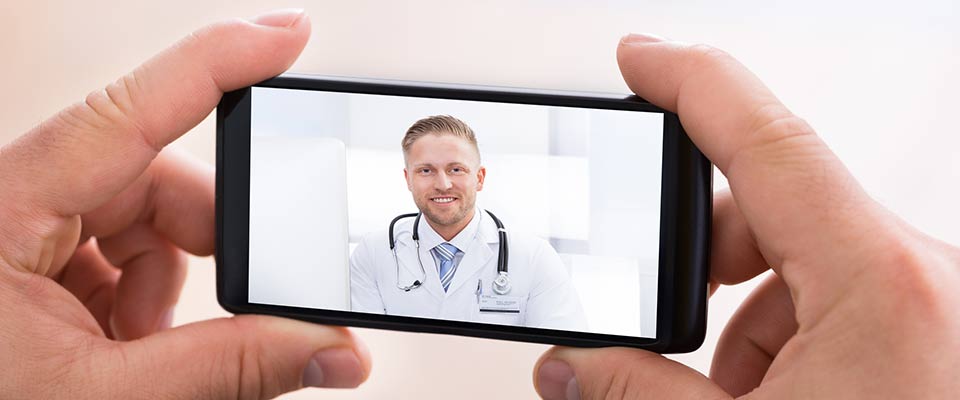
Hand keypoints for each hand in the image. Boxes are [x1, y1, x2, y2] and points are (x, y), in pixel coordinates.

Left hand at [0, 10, 369, 397]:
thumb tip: (330, 349)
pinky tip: (126, 344)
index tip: (288, 36)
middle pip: (150, 174)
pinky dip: (144, 296)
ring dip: (172, 280)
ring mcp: (24, 226)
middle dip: (207, 240)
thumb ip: (225, 369)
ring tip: (146, 348)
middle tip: (244, 297)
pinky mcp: (36, 256)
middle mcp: (12, 199)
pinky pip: (120, 247)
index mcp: (0, 207)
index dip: (216, 62)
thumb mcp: (98, 396)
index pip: (125, 111)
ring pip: (143, 215)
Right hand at [533, 34, 959, 398]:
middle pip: (776, 209)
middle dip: (701, 262)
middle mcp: (924, 278)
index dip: (691, 84)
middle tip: (654, 316)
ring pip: (805, 263)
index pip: (767, 143)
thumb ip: (638, 395)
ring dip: (746, 320)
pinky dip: (788, 340)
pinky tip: (770, 399)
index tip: (640, 59)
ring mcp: (934, 302)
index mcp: (884, 286)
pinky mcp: (933, 327)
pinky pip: (840, 299)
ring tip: (730, 397)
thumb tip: (569, 368)